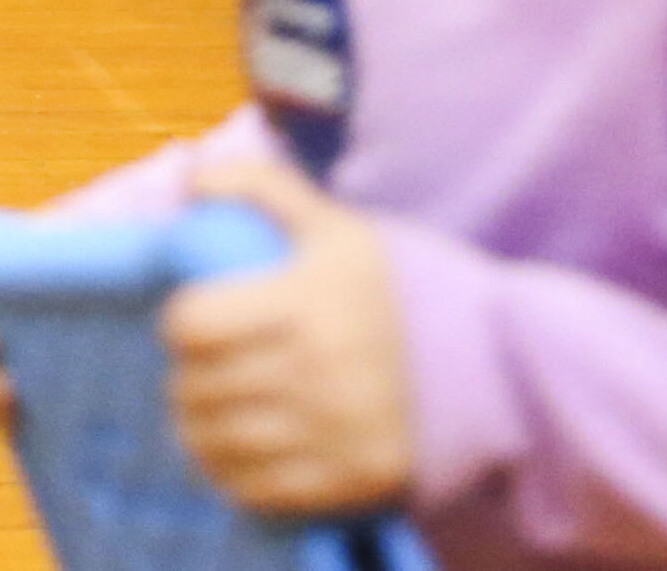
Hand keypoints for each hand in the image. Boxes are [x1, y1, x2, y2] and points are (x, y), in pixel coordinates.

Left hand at [163, 161, 414, 516]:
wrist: (486, 366)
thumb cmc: (395, 289)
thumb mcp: (334, 226)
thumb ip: (259, 188)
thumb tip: (189, 177)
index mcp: (303, 304)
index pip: (194, 324)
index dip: (180, 322)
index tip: (192, 321)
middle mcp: (314, 372)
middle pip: (199, 388)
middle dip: (186, 376)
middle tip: (198, 369)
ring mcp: (331, 434)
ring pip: (218, 444)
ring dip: (198, 428)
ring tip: (205, 412)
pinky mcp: (346, 483)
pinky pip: (255, 490)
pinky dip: (230, 474)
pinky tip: (233, 453)